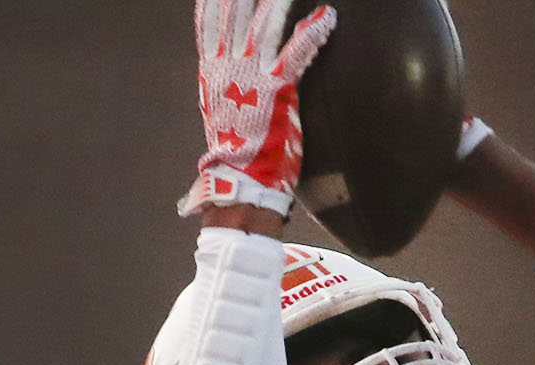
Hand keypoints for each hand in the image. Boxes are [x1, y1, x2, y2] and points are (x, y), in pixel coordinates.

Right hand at [181, 0, 337, 219]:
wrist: (240, 178)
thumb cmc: (233, 146)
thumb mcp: (219, 105)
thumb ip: (225, 77)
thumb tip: (229, 59)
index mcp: (211, 70)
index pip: (207, 23)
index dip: (212, 1)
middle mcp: (228, 66)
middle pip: (234, 13)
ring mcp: (251, 75)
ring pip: (265, 24)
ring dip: (279, 1)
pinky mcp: (276, 87)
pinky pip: (296, 51)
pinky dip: (313, 31)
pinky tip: (327, 15)